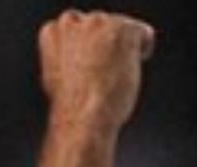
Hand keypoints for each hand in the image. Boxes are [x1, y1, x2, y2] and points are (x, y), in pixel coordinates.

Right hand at [39, 9, 155, 130]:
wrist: (83, 114)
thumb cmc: (72, 106)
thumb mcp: (59, 76)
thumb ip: (70, 56)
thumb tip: (86, 55)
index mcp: (53, 32)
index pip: (75, 25)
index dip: (87, 45)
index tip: (91, 61)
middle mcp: (73, 22)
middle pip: (100, 23)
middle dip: (106, 43)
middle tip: (105, 71)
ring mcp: (98, 24)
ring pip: (121, 27)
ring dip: (122, 47)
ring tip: (115, 74)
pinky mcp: (122, 29)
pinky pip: (142, 33)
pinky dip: (142, 49)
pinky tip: (131, 68)